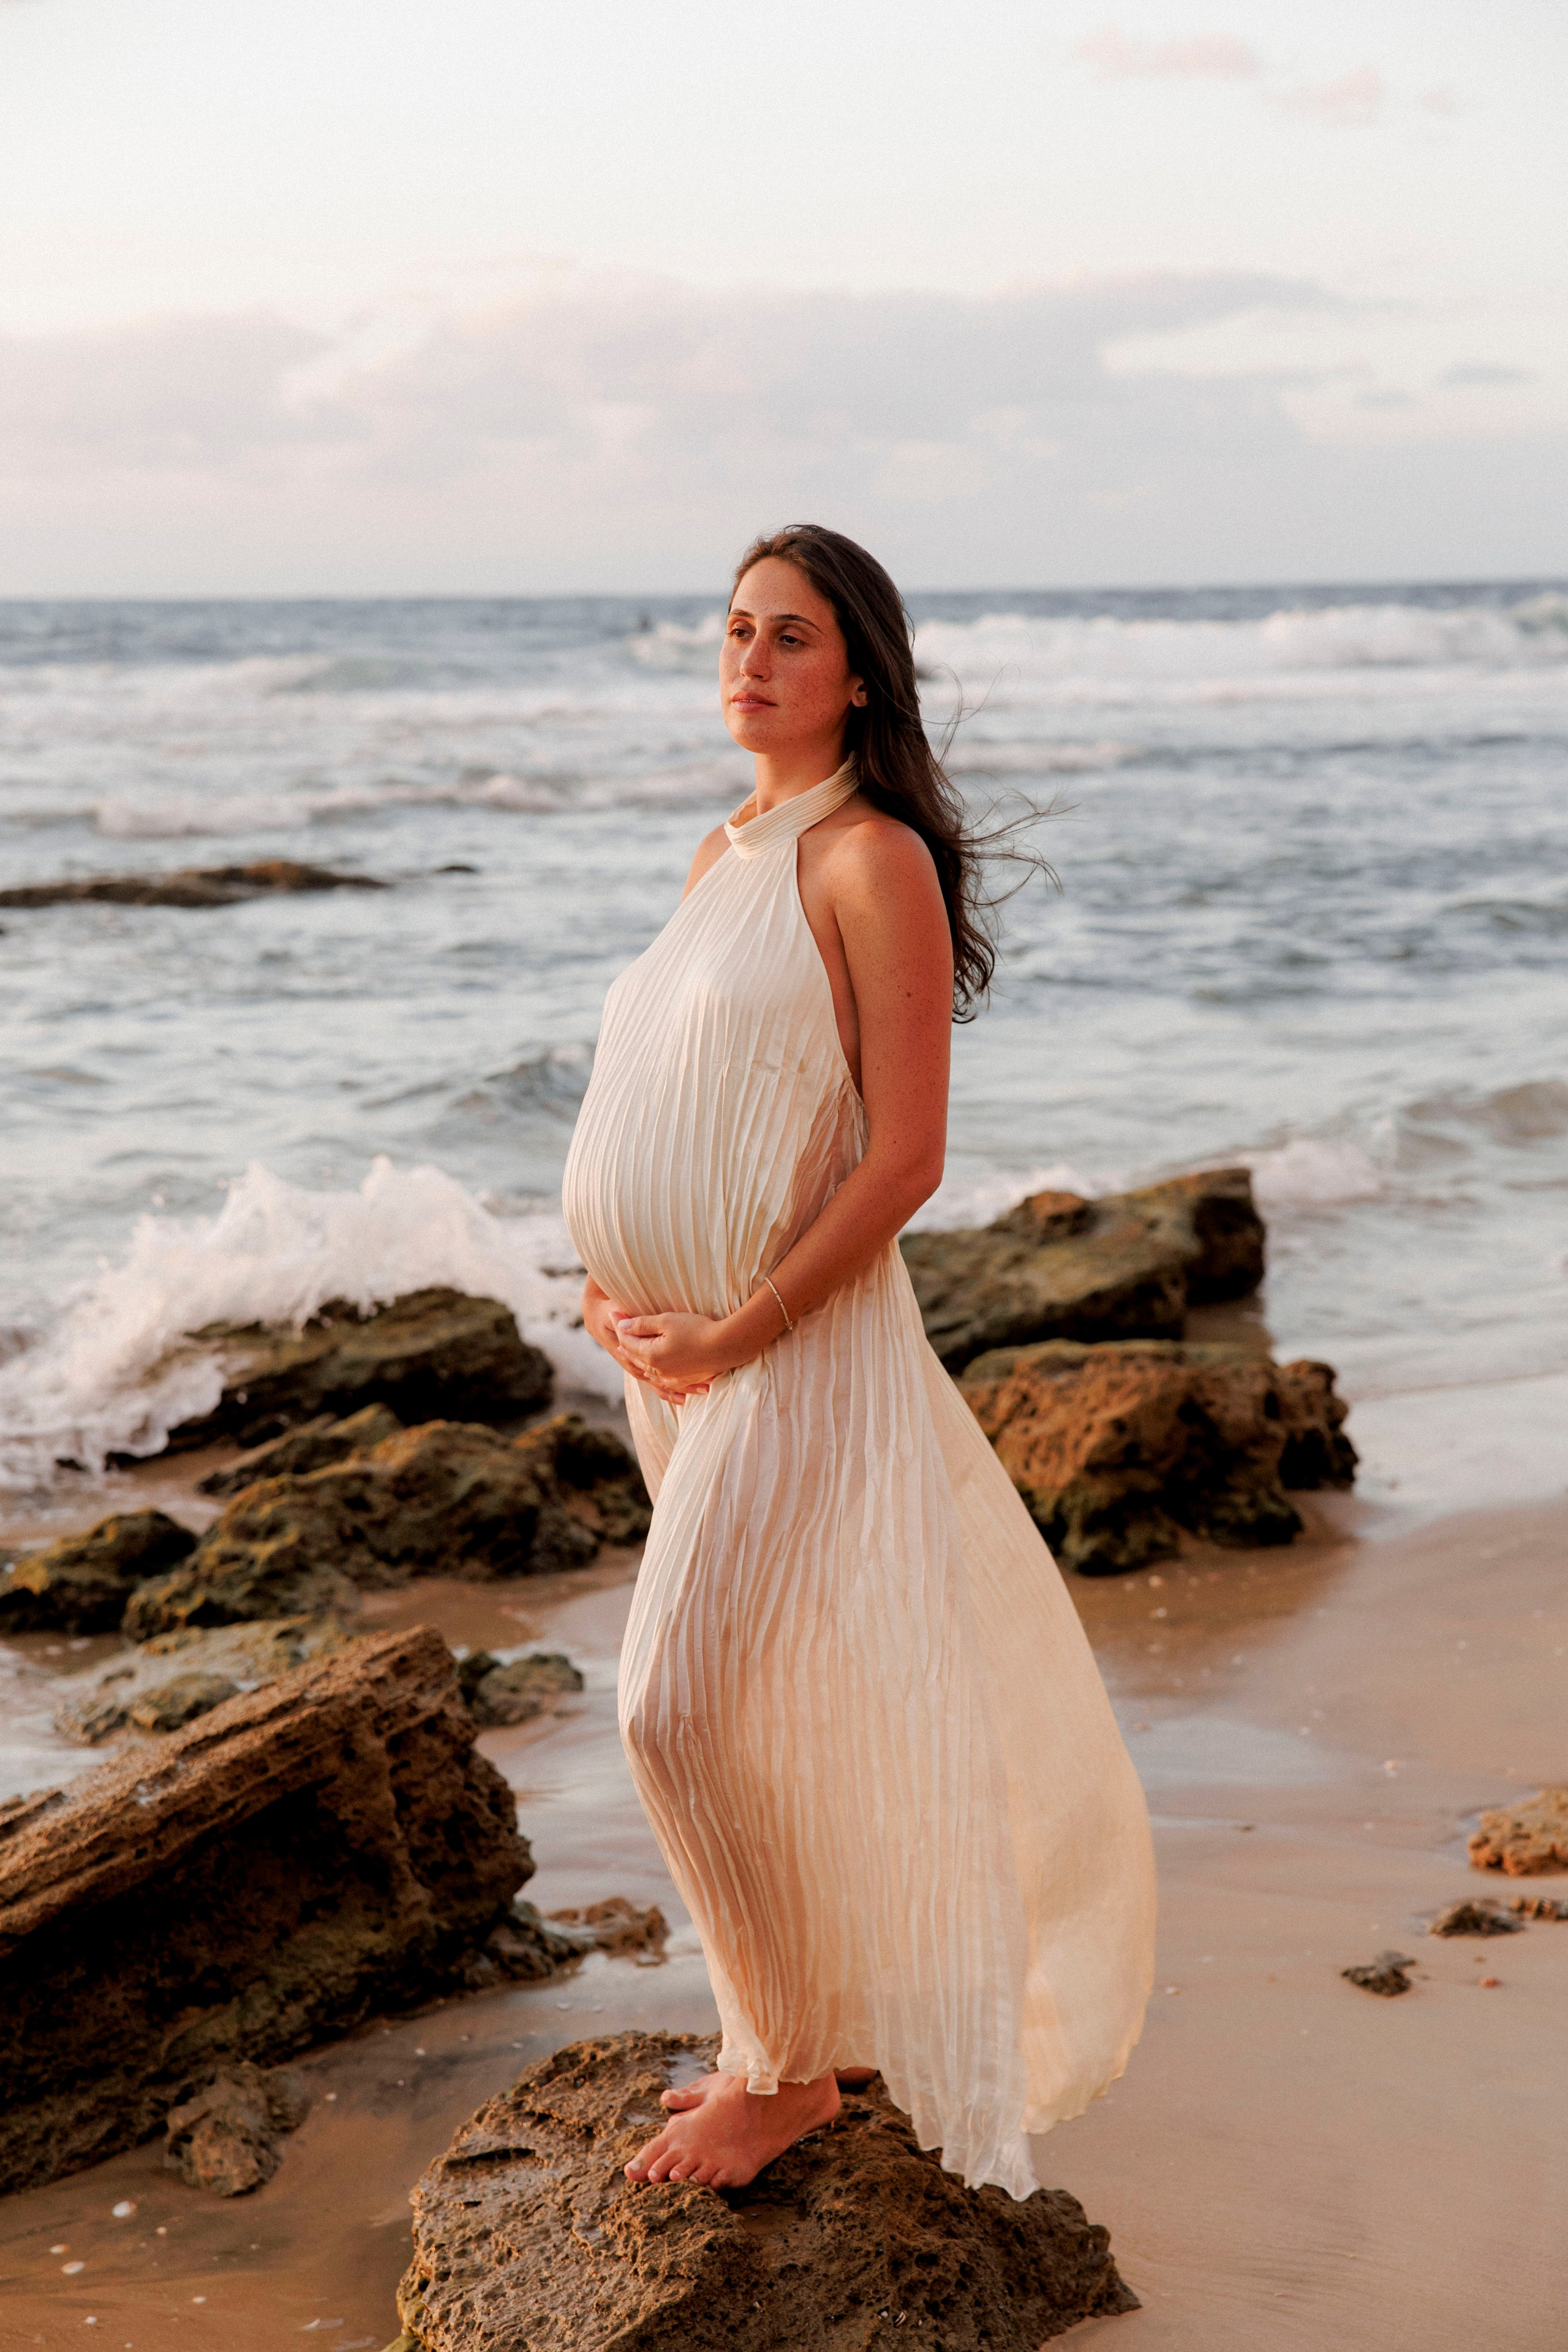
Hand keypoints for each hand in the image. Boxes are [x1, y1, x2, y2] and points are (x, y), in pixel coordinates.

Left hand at [614, 1311, 733, 1396]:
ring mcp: (671, 1378)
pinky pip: (661, 1381)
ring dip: (635, 1359)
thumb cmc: (697, 1329)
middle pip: (634, 1356)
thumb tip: (622, 1325)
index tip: (614, 1311)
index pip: (628, 1340)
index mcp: (651, 1355)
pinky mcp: (683, 1381)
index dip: (619, 1325)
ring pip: (645, 1371)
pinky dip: (651, 1374)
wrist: (726, 1346)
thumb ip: (642, 1324)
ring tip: (627, 1351)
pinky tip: (650, 1372)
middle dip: (624, 1342)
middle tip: (616, 1328)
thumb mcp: (667, 1321)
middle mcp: (658, 1371)